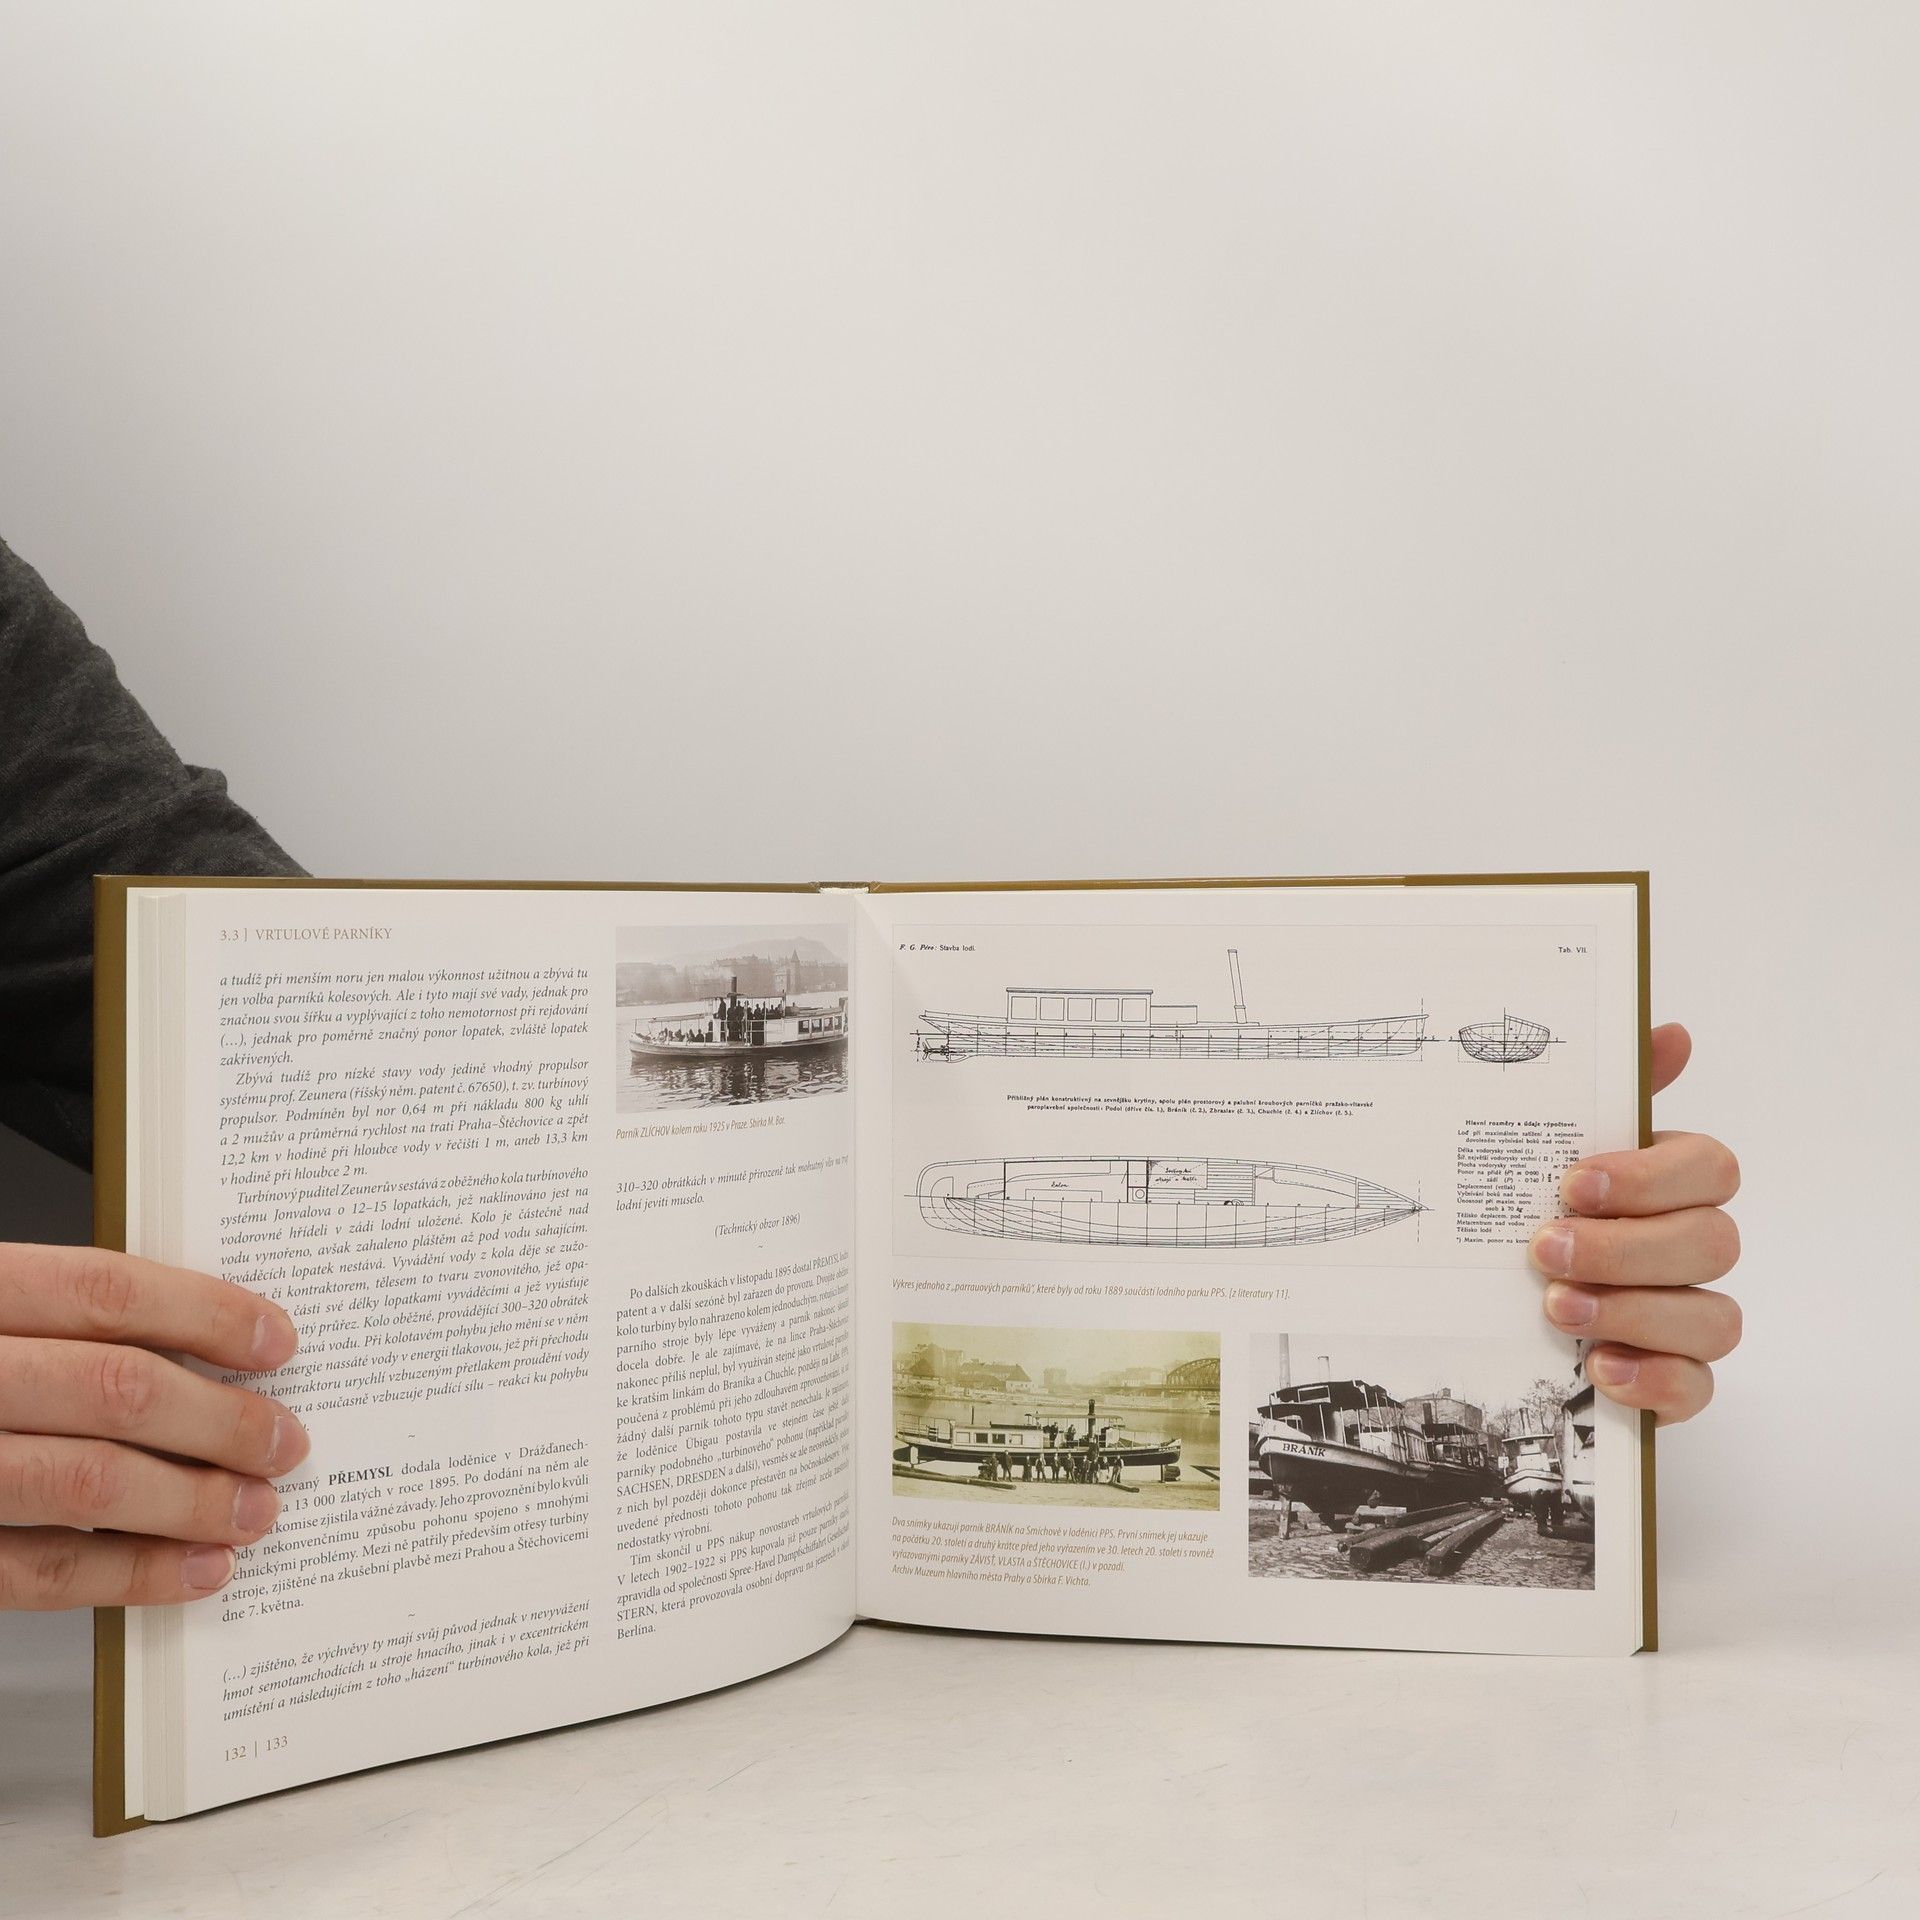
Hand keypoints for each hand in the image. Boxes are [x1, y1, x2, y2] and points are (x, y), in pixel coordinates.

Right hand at [0, 1244, 305, 1608]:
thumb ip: (60, 1324)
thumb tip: (201, 1344)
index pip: (105, 1292)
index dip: (206, 1314)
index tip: (277, 1342)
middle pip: (114, 1389)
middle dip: (222, 1420)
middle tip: (286, 1442)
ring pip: (86, 1482)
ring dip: (191, 1502)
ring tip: (257, 1510)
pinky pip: (41, 1570)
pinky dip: (132, 1575)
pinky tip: (196, 1571)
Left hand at [1528, 1023, 1740, 1423]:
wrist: (1473, 1300)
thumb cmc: (1523, 1208)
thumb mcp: (1539, 1145)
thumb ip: (1602, 1093)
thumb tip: (1669, 1033)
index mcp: (1669, 1182)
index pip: (1710, 1167)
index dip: (1649, 1176)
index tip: (1572, 1183)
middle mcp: (1689, 1246)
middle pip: (1712, 1243)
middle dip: (1628, 1249)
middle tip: (1546, 1250)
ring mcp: (1687, 1317)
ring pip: (1714, 1318)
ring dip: (1635, 1313)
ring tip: (1557, 1309)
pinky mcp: (1673, 1379)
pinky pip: (1698, 1387)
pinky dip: (1654, 1380)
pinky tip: (1599, 1367)